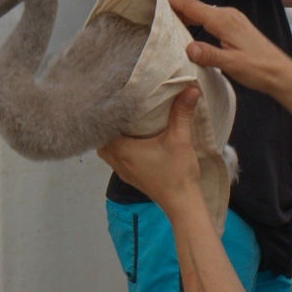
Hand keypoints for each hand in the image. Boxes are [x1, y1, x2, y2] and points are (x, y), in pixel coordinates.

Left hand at [97, 88, 203, 216]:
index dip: (104, 114)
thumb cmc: (177, 173)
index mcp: (122, 150)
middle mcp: (117, 161)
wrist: (182, 203)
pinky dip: (120, 148)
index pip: (102, 128)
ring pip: (108, 150)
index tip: (111, 100)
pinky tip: (134, 140)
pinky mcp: (132, 177)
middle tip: (118, 109)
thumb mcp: (180, 139)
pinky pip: (117, 158)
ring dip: (113, 137)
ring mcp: (123, 171)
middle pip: (101, 139)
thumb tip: (190, 88)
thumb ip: (182, 113)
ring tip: (125, 122)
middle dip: (107, 125)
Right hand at [167, 0, 291, 97]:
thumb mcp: (232, 65)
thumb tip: (188, 48)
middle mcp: (228, 15)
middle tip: (152, 6)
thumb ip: (210, 55)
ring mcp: (232, 19)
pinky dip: (195, 19)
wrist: (280, 73)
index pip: (192, 6)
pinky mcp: (235, 26)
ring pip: (202, 12)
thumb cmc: (260, 69)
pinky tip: (188, 27)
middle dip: (174, 5)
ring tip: (165, 16)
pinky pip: (210, 17)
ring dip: (184, 12)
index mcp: (224, 21)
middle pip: (195, 6)